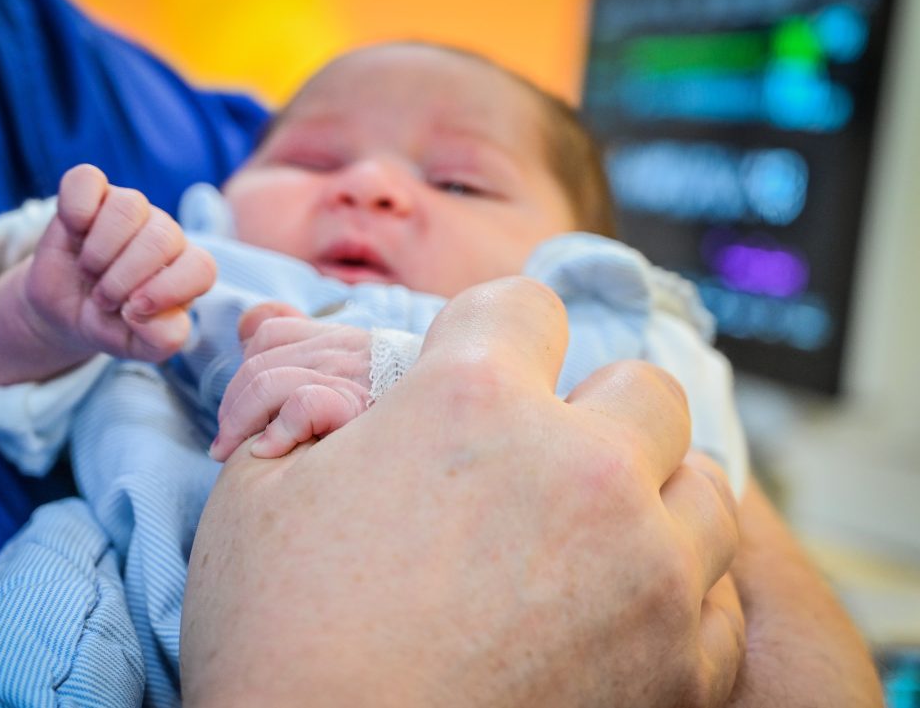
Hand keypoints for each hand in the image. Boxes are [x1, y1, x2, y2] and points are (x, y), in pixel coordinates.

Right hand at [23, 164, 215, 362]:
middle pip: (161, 238)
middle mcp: (164, 233)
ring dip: (101, 251)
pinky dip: (77, 208)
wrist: (65, 311)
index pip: (201, 267)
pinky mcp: (91, 192)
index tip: (132, 312)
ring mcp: (129, 208)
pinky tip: (73, 232)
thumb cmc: (111, 324)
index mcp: (186, 269)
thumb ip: (161, 340)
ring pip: (129, 206)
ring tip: (90, 272)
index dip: (166, 291)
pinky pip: (87, 179)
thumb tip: (155, 316)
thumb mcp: (138, 346)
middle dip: (124, 277)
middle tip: (104, 298)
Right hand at [182, 276, 743, 707]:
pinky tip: (610, 612)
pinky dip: (675, 595)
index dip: (490, 333)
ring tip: (583, 539)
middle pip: (643, 388)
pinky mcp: (679, 668)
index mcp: (472, 402)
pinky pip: (718, 597)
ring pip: (703, 487)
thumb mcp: (256, 492)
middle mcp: (581, 469)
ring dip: (649, 498)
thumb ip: (313, 401)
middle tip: (535, 463)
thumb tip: (343, 369)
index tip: (474, 370)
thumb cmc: (274, 639)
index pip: (525, 305)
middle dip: (591, 410)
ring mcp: (646, 571)